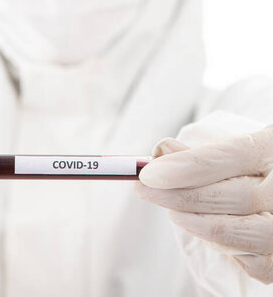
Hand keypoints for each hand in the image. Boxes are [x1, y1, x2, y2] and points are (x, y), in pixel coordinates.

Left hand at [136, 125, 272, 284]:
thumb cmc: (260, 166)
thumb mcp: (241, 146)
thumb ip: (204, 152)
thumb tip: (161, 153)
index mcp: (270, 148)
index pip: (225, 158)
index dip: (183, 167)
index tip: (149, 173)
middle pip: (226, 197)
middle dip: (177, 195)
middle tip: (145, 189)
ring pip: (230, 233)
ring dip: (192, 222)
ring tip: (172, 210)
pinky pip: (245, 260)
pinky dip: (217, 245)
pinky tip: (205, 227)